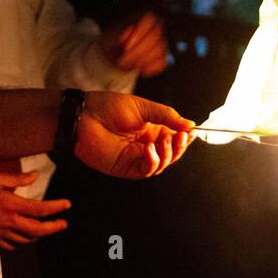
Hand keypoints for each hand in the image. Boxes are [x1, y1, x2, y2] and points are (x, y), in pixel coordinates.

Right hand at [0, 163, 70, 250]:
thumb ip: (17, 178)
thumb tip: (35, 175)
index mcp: (10, 204)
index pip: (40, 209)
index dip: (56, 207)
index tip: (67, 205)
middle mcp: (7, 221)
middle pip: (37, 230)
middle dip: (53, 228)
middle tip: (63, 223)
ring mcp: (0, 232)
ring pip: (26, 240)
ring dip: (40, 235)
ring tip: (47, 228)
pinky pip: (12, 245)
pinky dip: (23, 242)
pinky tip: (26, 236)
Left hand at [76, 91, 195, 178]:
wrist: (85, 116)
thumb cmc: (109, 107)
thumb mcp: (144, 107)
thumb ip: (167, 116)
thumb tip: (191, 125)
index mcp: (151, 129)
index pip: (175, 137)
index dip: (185, 136)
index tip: (192, 131)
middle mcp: (146, 144)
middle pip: (172, 153)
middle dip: (180, 146)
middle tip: (182, 136)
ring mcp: (136, 157)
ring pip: (162, 164)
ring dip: (168, 154)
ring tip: (164, 140)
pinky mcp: (126, 167)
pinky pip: (147, 170)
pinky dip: (153, 161)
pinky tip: (150, 149)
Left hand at [100, 9, 168, 76]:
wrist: (112, 56)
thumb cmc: (111, 42)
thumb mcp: (109, 36)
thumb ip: (118, 32)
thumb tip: (129, 30)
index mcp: (143, 16)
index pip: (150, 20)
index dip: (139, 34)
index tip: (126, 47)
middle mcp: (155, 26)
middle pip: (154, 37)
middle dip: (137, 53)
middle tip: (122, 61)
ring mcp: (161, 42)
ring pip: (159, 51)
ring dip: (140, 61)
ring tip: (126, 64)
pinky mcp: (162, 56)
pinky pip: (161, 63)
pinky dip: (148, 68)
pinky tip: (137, 68)